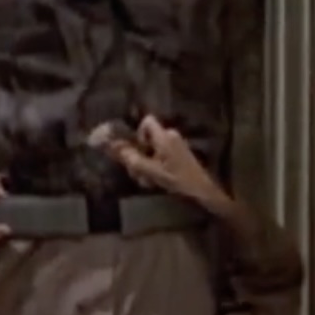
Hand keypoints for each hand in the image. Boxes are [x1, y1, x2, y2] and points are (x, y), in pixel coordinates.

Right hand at [103, 116, 224, 205]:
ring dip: (147, 163)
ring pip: (154, 148)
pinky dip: (157, 165)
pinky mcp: (181, 155)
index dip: (138, 133)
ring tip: (147, 181)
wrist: (203, 193)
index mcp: (165, 137)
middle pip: (148, 137)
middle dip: (140, 154)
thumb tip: (111, 145)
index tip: (137, 150)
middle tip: (137, 173)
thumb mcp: (151, 171)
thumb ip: (130, 157)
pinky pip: (163, 154)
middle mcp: (172, 136)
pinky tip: (157, 181)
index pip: (147, 121)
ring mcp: (178, 145)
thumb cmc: (177, 180)